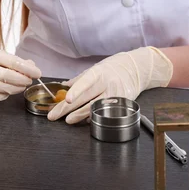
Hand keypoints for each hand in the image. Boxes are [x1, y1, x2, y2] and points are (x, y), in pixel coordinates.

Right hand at [0, 46, 41, 102]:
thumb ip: (11, 60)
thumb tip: (30, 66)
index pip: (13, 61)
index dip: (27, 68)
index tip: (37, 73)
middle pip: (8, 76)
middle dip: (23, 79)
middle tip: (29, 80)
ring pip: (2, 88)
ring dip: (15, 89)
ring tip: (21, 86)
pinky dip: (3, 96)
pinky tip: (7, 92)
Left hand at [47, 47, 172, 123]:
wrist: (134, 70)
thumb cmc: (111, 69)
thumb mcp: (95, 69)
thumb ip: (79, 79)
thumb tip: (63, 86)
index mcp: (98, 72)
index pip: (85, 81)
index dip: (76, 91)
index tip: (66, 99)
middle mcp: (107, 84)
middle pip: (85, 98)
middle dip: (67, 108)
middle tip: (53, 115)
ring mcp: (114, 95)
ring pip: (94, 108)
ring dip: (78, 116)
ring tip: (67, 120)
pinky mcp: (119, 105)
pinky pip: (103, 113)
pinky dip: (92, 118)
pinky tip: (83, 120)